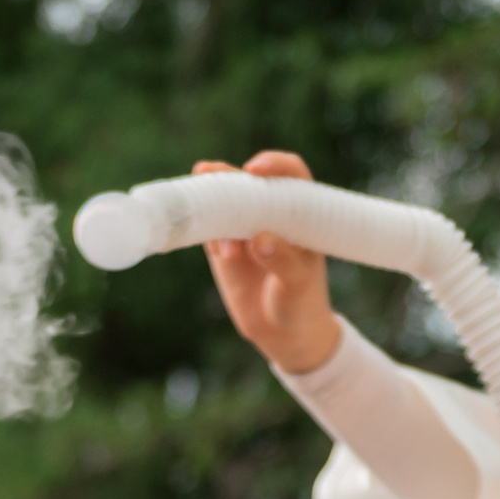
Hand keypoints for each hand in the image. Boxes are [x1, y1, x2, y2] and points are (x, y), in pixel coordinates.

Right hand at [194, 152, 340, 373]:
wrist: (283, 334)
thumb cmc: (301, 302)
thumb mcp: (298, 283)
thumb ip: (282, 260)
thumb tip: (259, 239)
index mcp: (300, 213)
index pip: (291, 175)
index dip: (274, 165)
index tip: (255, 170)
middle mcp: (271, 214)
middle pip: (248, 181)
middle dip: (227, 175)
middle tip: (208, 173)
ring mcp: (245, 229)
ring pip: (223, 202)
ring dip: (208, 200)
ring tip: (200, 210)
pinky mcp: (223, 247)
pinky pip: (207, 228)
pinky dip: (198, 226)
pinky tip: (201, 238)